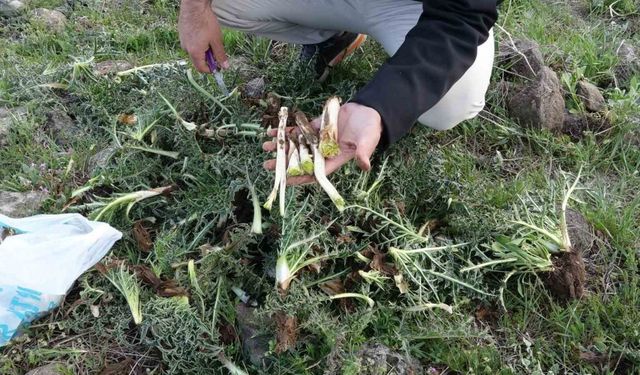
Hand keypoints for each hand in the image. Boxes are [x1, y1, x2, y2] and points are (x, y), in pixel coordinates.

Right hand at [178, 0, 228, 72]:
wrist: (194, 6)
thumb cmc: (206, 22)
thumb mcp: (217, 40)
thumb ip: (220, 55)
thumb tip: (225, 67)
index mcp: (195, 52)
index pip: (201, 69)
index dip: (211, 69)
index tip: (218, 66)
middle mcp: (186, 49)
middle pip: (197, 61)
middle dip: (207, 59)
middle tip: (215, 50)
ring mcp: (182, 41)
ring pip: (194, 52)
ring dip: (203, 50)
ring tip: (209, 38)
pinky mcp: (181, 34)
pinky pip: (190, 44)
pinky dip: (197, 43)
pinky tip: (203, 34)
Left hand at [263, 102, 382, 184]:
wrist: (369, 111)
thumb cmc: (370, 129)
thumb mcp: (368, 141)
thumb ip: (364, 153)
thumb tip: (365, 166)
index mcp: (335, 159)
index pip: (314, 173)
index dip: (299, 178)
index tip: (285, 180)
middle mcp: (324, 152)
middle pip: (300, 160)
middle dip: (283, 163)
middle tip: (267, 165)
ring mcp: (318, 139)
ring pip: (296, 145)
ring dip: (281, 147)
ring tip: (265, 146)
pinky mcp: (316, 126)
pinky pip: (298, 130)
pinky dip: (286, 131)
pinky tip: (273, 131)